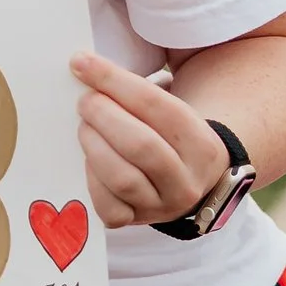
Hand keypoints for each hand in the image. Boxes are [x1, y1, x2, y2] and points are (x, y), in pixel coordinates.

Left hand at [70, 49, 231, 230]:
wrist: (190, 181)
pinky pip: (108, 207)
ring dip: (94, 144)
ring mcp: (163, 207)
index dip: (115, 81)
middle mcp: (188, 181)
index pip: (156, 106)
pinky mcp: (137, 222)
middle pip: (140, 145)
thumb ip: (138, 93)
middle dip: (104, 115)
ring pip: (122, 178)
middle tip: (85, 99)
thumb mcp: (173, 112)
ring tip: (84, 125)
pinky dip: (92, 179)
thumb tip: (87, 66)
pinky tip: (89, 159)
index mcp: (203, 145)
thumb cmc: (171, 136)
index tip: (83, 63)